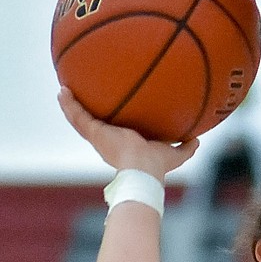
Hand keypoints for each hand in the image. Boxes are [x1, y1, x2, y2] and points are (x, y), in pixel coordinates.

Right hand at [58, 88, 198, 181]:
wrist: (143, 171)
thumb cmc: (157, 167)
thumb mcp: (175, 153)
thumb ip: (186, 146)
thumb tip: (199, 140)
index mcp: (123, 144)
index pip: (114, 131)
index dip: (110, 122)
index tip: (109, 110)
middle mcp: (108, 140)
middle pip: (95, 124)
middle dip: (88, 111)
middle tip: (81, 96)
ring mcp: (98, 137)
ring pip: (80, 119)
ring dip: (71, 105)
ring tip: (63, 90)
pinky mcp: (93, 133)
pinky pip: (77, 116)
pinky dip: (68, 104)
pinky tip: (61, 91)